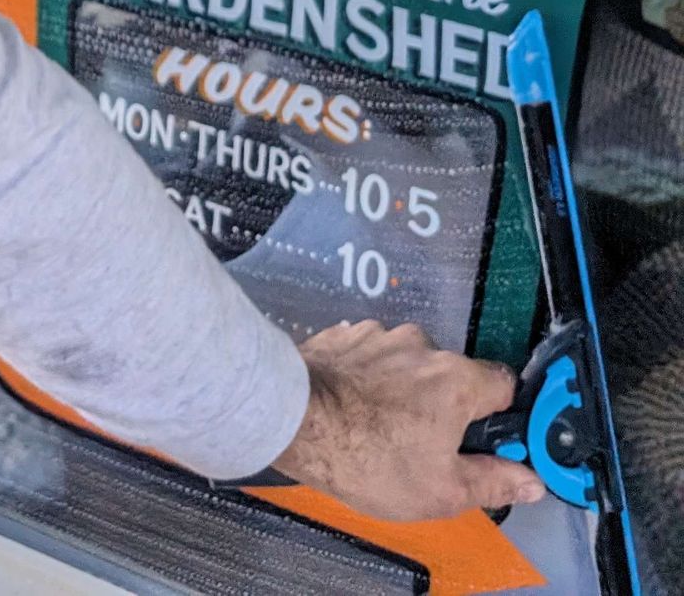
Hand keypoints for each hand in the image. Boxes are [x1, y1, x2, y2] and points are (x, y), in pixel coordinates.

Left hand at [275, 320, 545, 520]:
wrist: (294, 419)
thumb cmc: (373, 460)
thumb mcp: (443, 490)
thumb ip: (493, 481)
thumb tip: (532, 479)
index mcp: (456, 379)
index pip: (504, 384)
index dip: (502, 415)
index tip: (490, 441)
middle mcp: (422, 344)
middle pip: (452, 375)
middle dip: (447, 408)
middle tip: (428, 446)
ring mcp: (379, 334)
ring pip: (409, 365)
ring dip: (405, 391)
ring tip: (381, 427)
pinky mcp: (343, 334)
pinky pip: (372, 357)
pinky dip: (371, 378)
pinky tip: (353, 406)